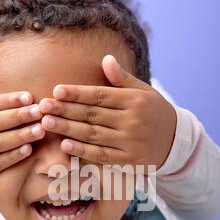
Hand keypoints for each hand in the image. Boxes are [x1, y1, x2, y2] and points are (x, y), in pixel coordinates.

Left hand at [39, 55, 176, 172]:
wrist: (176, 141)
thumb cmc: (155, 112)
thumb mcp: (144, 92)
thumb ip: (123, 79)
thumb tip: (105, 59)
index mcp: (135, 100)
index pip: (100, 96)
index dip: (77, 93)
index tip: (57, 90)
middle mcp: (133, 120)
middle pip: (92, 115)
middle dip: (65, 110)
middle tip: (43, 107)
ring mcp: (131, 142)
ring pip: (93, 135)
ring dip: (67, 129)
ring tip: (46, 123)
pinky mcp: (129, 160)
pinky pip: (102, 155)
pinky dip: (83, 151)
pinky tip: (65, 145)